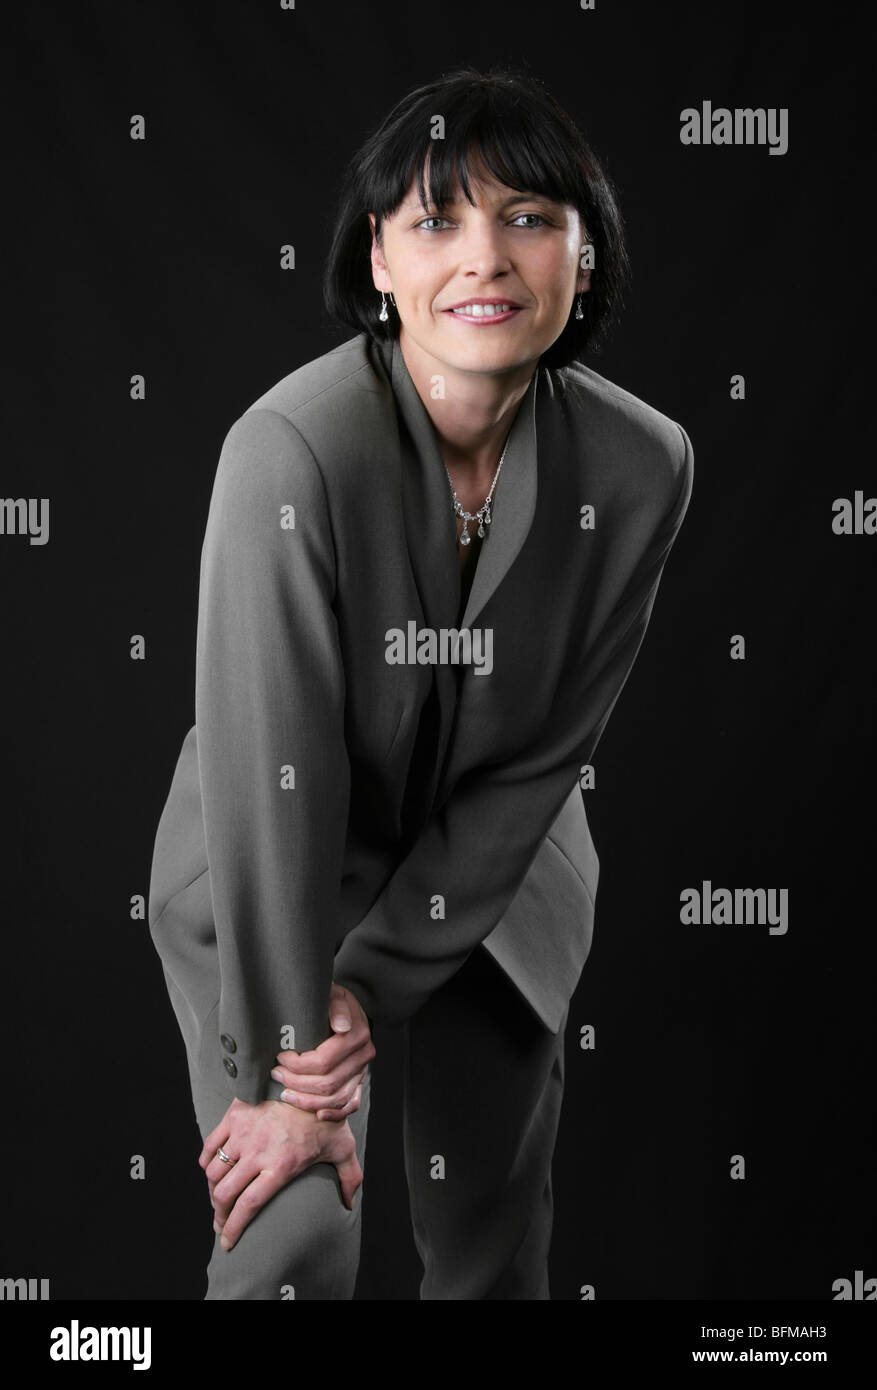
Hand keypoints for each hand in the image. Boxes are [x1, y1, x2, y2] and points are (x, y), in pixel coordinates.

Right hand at [200, 1097, 362, 1250]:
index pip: (248, 1206)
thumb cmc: (328, 1117)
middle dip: (219, 1214)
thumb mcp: (344, 1148)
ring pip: (214, 1172)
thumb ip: (349, 1178)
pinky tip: (212, 1171)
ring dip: (213, 1189)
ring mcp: (244, 1133)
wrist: (311, 1081)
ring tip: (218, 1197)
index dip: (234, 1228)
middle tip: (221, 1222)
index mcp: (282, 1165)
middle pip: (225, 1193)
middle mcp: (259, 1151)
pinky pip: (209, 1146)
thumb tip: (348, 1205)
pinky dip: (207, 1162)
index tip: (228, 1242)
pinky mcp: (235, 1116)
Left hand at [271, 981, 374, 1120]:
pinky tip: (317, 1114)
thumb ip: (336, 1007)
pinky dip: (334, 1113)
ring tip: (285, 1093)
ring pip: (336, 1098)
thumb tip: (341, 1026)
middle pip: (327, 1082)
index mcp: (358, 1035)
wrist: (347, 1008)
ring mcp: (362, 1071)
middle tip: (276, 1073)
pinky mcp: (359, 1082)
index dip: (298, 1064)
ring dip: (307, 1100)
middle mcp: (363, 1056)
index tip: (280, 1057)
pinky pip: (350, 1105)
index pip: (324, 1060)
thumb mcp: (332, 994)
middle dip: (296, 1082)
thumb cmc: (332, 1000)